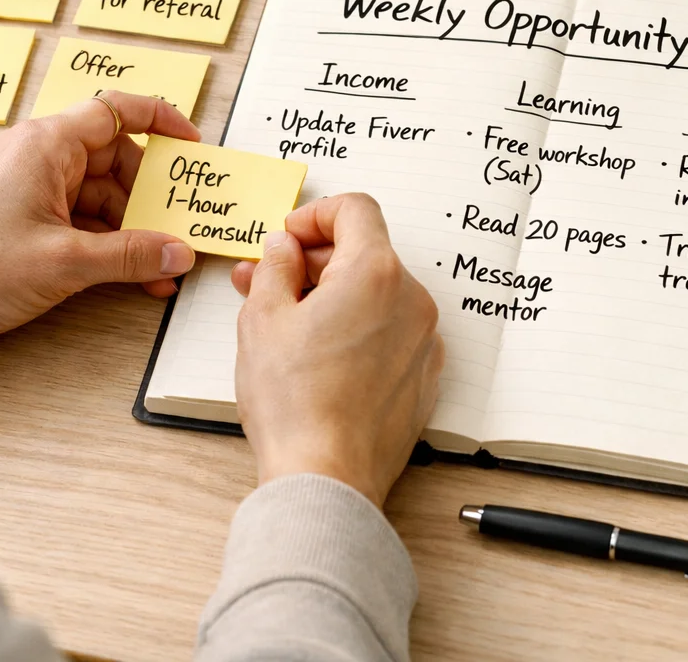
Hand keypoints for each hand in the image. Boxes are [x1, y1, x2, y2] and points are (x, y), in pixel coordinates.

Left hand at [0, 93, 201, 374]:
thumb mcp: (65, 261)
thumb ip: (130, 254)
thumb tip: (178, 251)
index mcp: (46, 146)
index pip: (115, 111)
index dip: (159, 120)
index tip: (191, 145)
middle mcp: (40, 161)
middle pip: (117, 162)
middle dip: (152, 197)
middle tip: (184, 221)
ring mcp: (34, 193)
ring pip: (105, 199)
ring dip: (136, 231)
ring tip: (165, 264)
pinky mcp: (30, 226)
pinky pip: (87, 225)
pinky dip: (113, 247)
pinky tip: (139, 276)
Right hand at [230, 194, 443, 507]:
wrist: (327, 477)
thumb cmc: (296, 404)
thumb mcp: (262, 319)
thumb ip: (274, 268)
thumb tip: (283, 248)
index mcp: (375, 273)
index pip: (356, 210)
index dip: (315, 215)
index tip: (289, 237)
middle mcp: (412, 299)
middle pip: (366, 253)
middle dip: (315, 261)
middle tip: (270, 282)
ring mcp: (424, 340)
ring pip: (379, 295)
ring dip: (336, 297)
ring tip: (289, 324)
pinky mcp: (424, 375)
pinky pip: (393, 333)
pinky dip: (361, 331)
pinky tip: (323, 357)